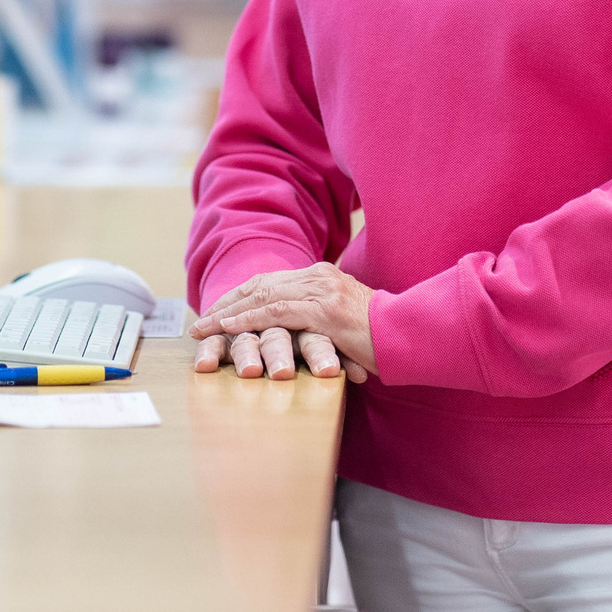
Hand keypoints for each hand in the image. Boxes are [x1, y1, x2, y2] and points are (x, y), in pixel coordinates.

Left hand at [188, 263, 375, 382]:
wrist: (412, 334)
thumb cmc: (382, 336)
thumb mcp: (344, 322)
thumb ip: (320, 320)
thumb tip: (299, 334)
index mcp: (322, 276)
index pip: (269, 282)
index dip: (238, 297)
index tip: (215, 312)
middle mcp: (318, 277)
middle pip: (259, 286)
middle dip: (225, 305)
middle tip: (199, 322)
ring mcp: (321, 291)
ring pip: (261, 298)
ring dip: (228, 315)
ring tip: (203, 329)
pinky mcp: (325, 311)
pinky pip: (276, 313)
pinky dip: (249, 321)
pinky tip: (229, 329)